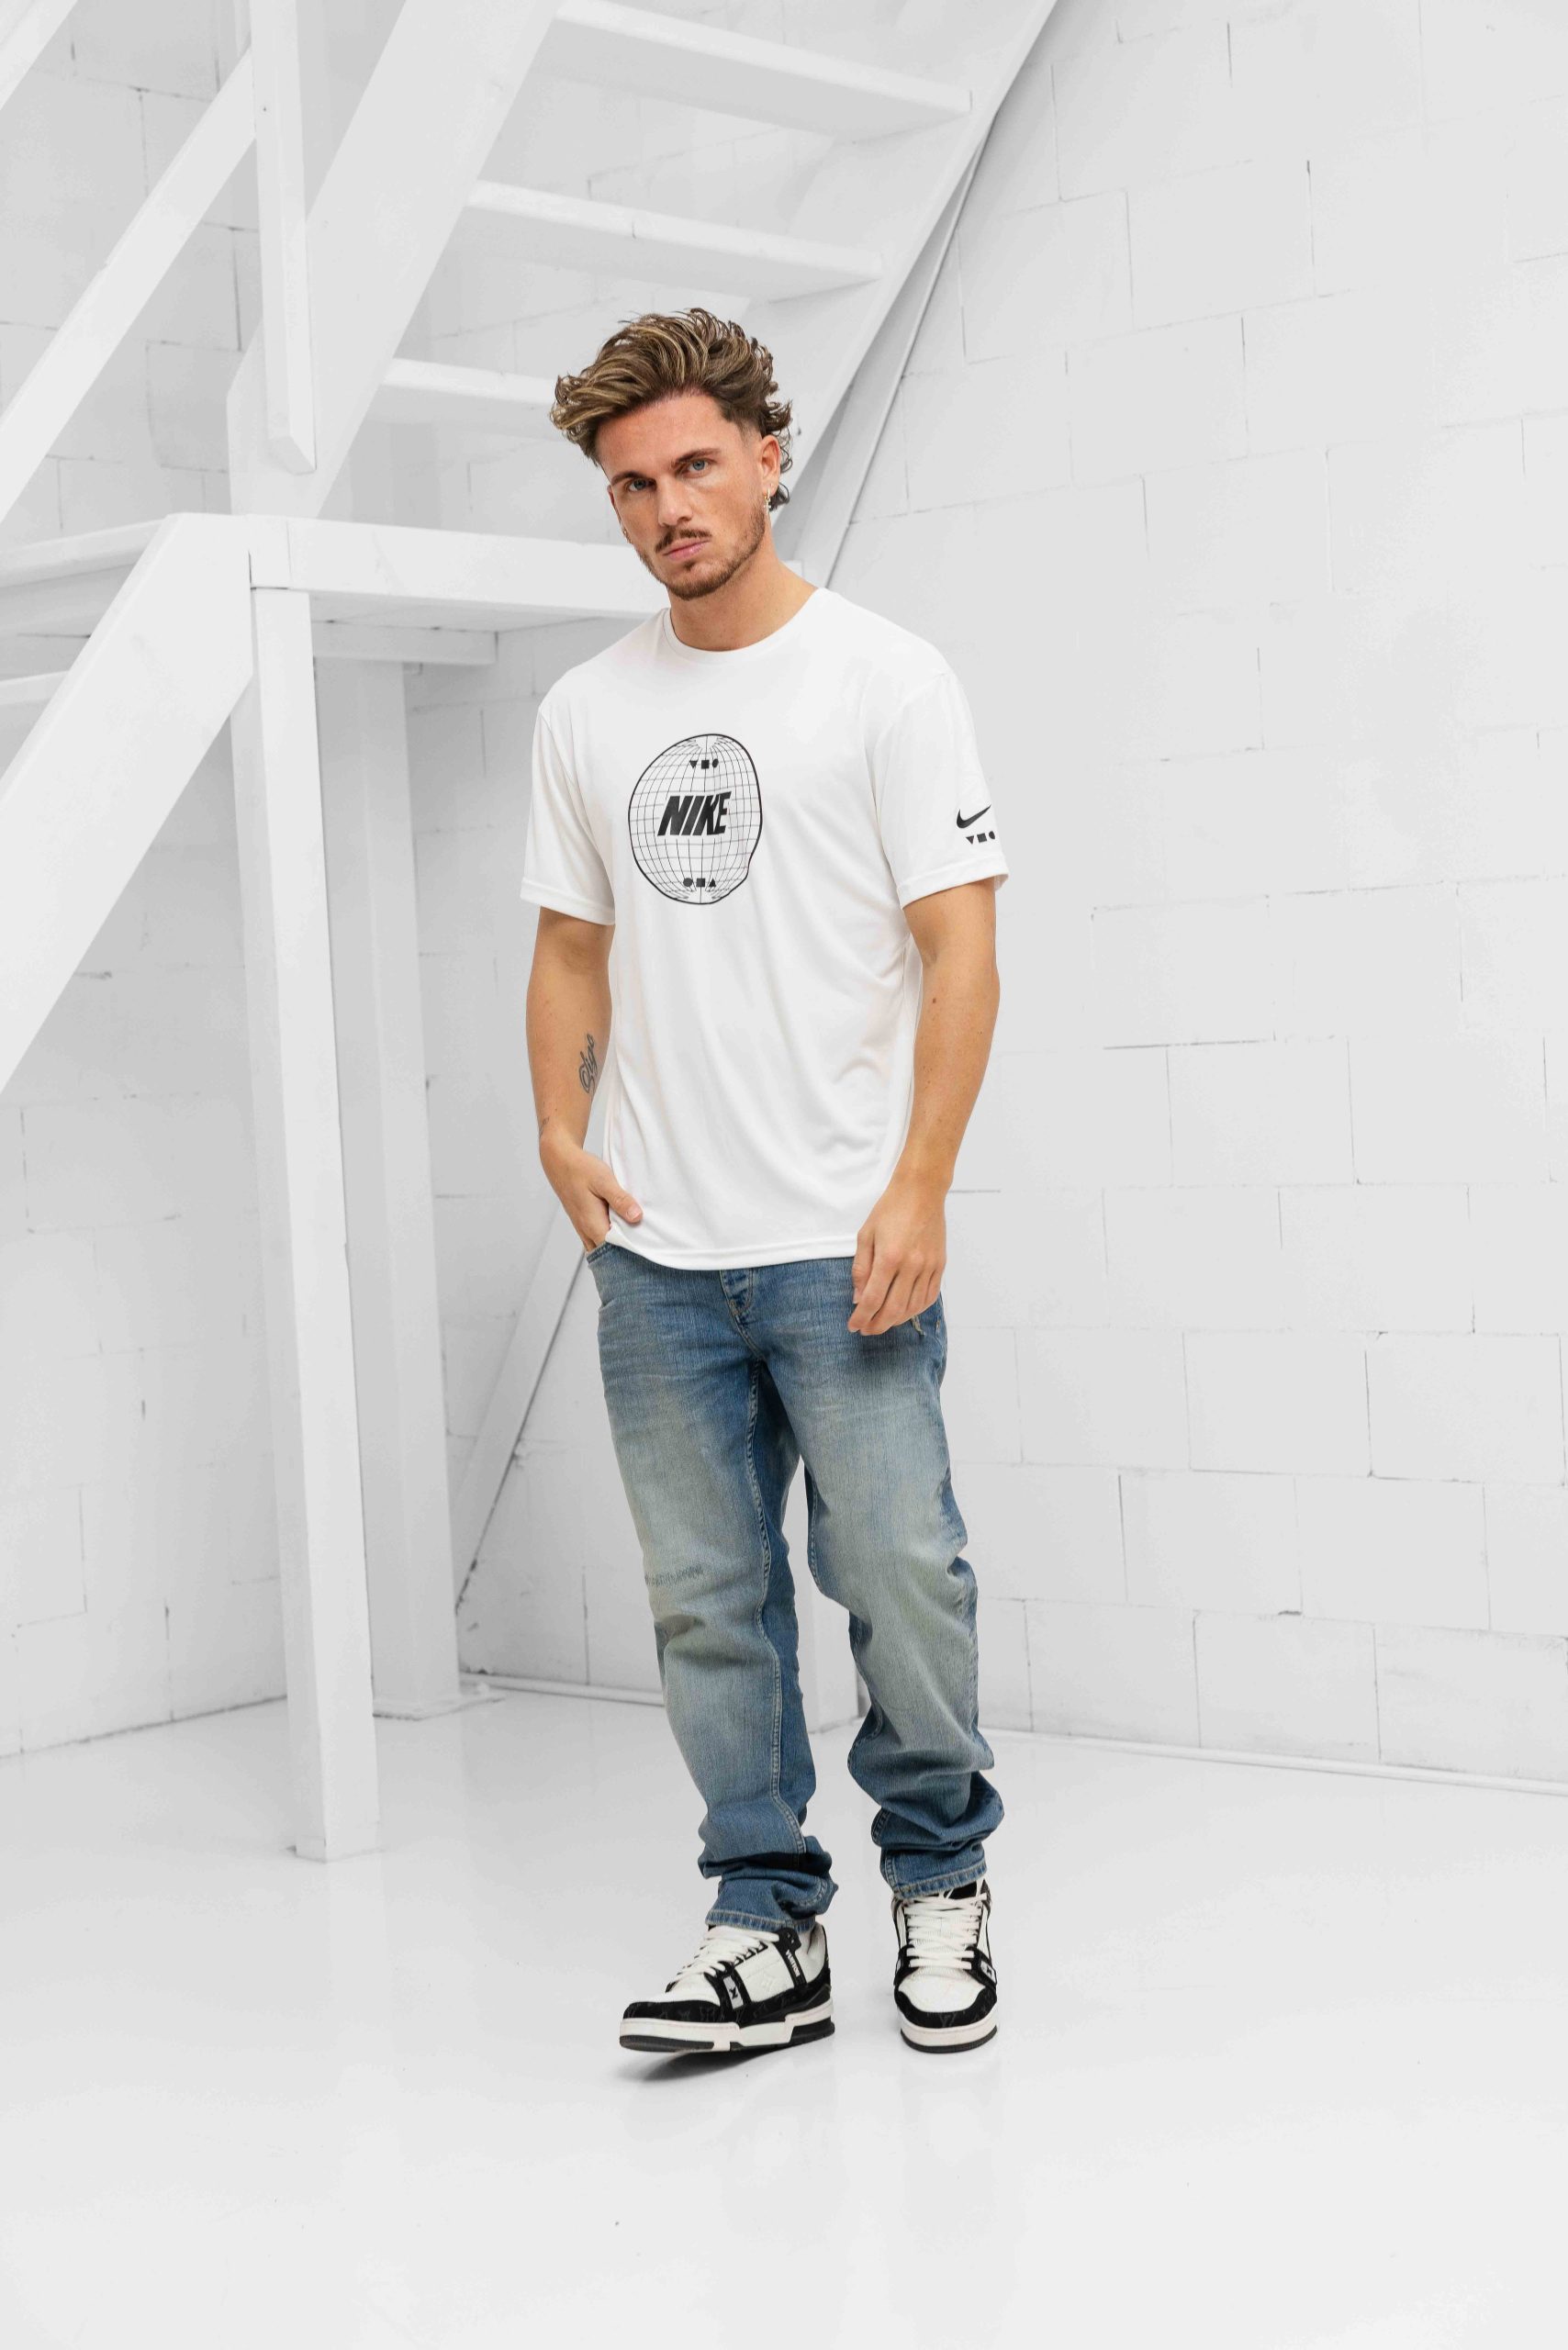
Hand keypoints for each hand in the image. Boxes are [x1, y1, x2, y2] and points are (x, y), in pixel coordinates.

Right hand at [541, 1135, 642, 1252]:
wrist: (560, 1161)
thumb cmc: (580, 1169)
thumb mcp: (604, 1181)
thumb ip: (620, 1200)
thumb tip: (637, 1217)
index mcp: (593, 1225)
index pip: (615, 1251)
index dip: (632, 1252)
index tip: (648, 1248)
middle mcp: (586, 1231)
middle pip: (609, 1253)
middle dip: (626, 1253)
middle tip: (646, 1246)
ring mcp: (583, 1228)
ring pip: (602, 1247)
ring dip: (617, 1246)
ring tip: (637, 1239)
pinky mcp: (584, 1222)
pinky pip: (598, 1238)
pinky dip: (610, 1238)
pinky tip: (622, 1229)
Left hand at [848, 1174, 945, 1333]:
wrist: (921, 1192)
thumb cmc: (890, 1210)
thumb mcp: (866, 1236)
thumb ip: (861, 1269)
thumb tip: (859, 1298)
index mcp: (889, 1258)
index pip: (873, 1299)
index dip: (861, 1317)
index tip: (853, 1326)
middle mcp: (911, 1266)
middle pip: (893, 1309)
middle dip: (877, 1325)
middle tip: (866, 1330)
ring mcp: (928, 1267)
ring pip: (913, 1307)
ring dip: (896, 1320)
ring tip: (882, 1323)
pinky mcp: (940, 1265)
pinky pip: (929, 1296)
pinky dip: (916, 1309)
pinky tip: (904, 1311)